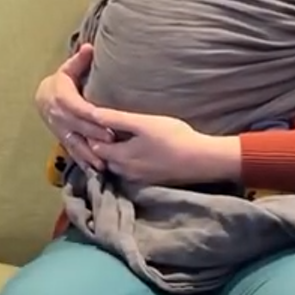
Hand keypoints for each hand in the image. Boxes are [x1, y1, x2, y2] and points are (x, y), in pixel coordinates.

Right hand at [35, 44, 113, 168]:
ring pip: (74, 142)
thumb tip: (89, 47)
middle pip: (78, 127)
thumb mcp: (68, 69)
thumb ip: (80, 60)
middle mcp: (59, 116)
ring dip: (88, 154)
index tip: (106, 120)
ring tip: (103, 164)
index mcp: (62, 97)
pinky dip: (83, 160)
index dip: (92, 116)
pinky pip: (73, 151)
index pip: (78, 108)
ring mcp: (60, 129)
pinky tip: (94, 170)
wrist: (42, 98)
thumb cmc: (60, 83)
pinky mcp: (62, 138)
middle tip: (112, 142)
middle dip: (94, 135)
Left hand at [85, 108, 239, 186]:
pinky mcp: (151, 180)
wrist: (202, 160)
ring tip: (119, 137)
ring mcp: (139, 179)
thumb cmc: (173, 137)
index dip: (92, 134)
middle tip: (104, 128)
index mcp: (120, 158)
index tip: (94, 121)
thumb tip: (92, 114)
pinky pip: (131, 171)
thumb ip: (117, 119)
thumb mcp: (144, 123)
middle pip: (104, 159)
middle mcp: (126, 172)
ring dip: (115, 154)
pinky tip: (137, 150)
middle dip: (101, 145)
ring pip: (118, 166)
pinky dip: (128, 161)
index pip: (94, 148)